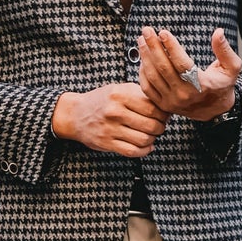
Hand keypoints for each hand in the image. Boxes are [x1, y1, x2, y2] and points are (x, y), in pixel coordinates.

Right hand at [52, 83, 166, 157]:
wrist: (76, 114)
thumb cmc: (102, 101)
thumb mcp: (120, 89)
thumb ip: (141, 95)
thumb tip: (165, 108)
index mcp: (120, 94)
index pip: (153, 108)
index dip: (164, 114)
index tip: (164, 116)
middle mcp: (115, 111)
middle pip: (151, 125)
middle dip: (160, 128)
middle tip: (159, 127)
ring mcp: (110, 128)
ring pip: (143, 139)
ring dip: (152, 140)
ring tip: (151, 135)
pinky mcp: (106, 143)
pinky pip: (132, 151)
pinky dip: (144, 151)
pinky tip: (146, 146)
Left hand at [137, 27, 241, 122]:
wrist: (216, 111)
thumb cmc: (223, 84)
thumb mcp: (232, 67)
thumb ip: (225, 50)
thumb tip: (218, 32)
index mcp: (201, 85)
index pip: (182, 64)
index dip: (171, 47)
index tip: (163, 32)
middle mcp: (184, 95)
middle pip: (163, 68)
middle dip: (153, 47)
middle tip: (146, 30)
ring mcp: (172, 101)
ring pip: (153, 77)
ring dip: (145, 57)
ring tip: (142, 40)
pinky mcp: (164, 105)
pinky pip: (148, 88)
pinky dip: (143, 72)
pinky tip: (143, 58)